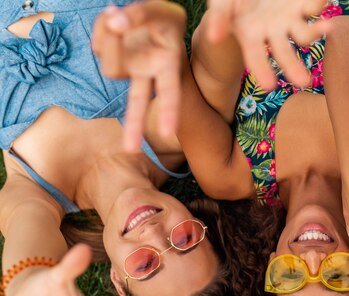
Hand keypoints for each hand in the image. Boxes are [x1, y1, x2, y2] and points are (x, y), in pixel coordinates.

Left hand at [92, 1, 186, 151]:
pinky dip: (101, 30)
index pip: (170, 91)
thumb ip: (140, 14)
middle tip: (130, 149)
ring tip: (115, 13)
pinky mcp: (114, 59)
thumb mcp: (161, 11)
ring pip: (111, 67)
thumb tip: (115, 21)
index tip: (169, 131)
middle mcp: (150, 73)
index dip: (170, 110)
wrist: (153, 16)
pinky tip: (111, 19)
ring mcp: (129, 69)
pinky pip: (99, 46)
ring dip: (108, 40)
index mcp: (170, 66)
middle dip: (134, 125)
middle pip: (138, 101)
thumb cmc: (164, 16)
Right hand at [205, 0, 330, 90]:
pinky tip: (322, 2)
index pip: (255, 57)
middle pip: (284, 53)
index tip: (268, 86)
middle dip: (293, 67)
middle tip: (304, 82)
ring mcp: (289, 19)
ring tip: (326, 28)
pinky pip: (313, 6)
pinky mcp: (302, 5)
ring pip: (304, 34)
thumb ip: (219, 17)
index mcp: (251, 36)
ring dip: (315, 32)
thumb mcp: (222, 2)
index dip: (261, 70)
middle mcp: (272, 32)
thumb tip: (214, 38)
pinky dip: (319, 4)